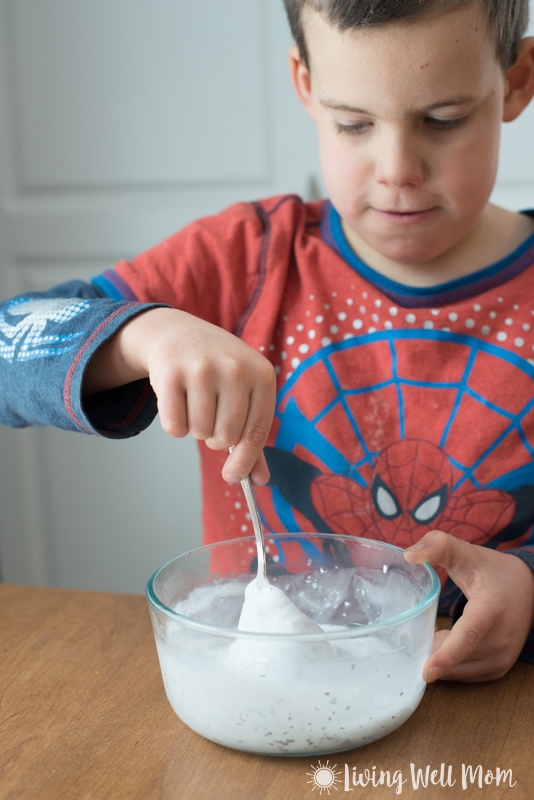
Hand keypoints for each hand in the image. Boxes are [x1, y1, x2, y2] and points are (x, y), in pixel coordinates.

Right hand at [83, 307, 276, 483]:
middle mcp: (235, 369)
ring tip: (195, 402)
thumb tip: (260, 480)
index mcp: (262, 375)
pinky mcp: (171, 373)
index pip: (256, 432)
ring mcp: (203, 368)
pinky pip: (174, 427)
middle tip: (210, 417)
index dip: (245, 461)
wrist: (179, 333)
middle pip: (225, 437)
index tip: (233, 477)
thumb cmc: (218, 370)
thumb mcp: (245, 393)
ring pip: (198, 433)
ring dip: (194, 428)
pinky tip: (177, 401)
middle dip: (214, 438)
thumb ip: (253, 437)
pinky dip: (174, 425)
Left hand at [404, 530, 533, 682]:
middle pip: (454, 655)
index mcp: (490, 610)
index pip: (468, 636)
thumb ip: (437, 547)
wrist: (529, 589)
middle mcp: (500, 639)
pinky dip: (449, 664)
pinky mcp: (498, 669)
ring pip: (456, 669)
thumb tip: (408, 555)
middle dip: (428, 646)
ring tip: (433, 629)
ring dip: (437, 655)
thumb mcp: (466, 553)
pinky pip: (464, 675)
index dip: (446, 655)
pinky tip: (444, 642)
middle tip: (417, 624)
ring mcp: (502, 658)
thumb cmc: (491, 570)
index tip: (427, 673)